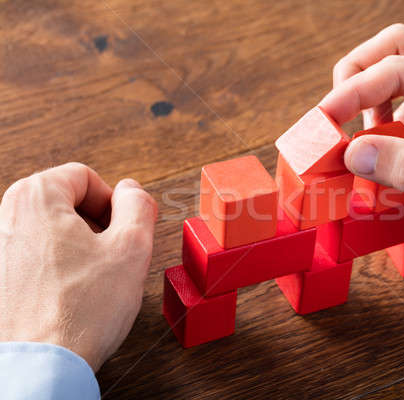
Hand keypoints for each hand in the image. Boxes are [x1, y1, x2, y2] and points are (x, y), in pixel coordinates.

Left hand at [0, 162, 156, 370]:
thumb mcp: (131, 249)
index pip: (84, 176)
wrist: (38, 367)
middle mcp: (5, 217)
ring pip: (51, 231)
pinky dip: (58, 268)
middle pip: (65, 202)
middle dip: (97, 225)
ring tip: (94, 281)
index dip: (114, 202)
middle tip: (114, 256)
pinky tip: (71, 296)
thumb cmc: (79, 313)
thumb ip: (138, 207)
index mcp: (36, 198)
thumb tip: (132, 191)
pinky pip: (34, 257)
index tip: (125, 229)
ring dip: (79, 248)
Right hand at [320, 24, 403, 272]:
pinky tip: (394, 161)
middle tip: (336, 110)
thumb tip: (354, 153)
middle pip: (400, 54)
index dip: (356, 89)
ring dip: (377, 109)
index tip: (327, 118)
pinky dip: (394, 134)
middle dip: (361, 76)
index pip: (399, 66)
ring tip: (366, 146)